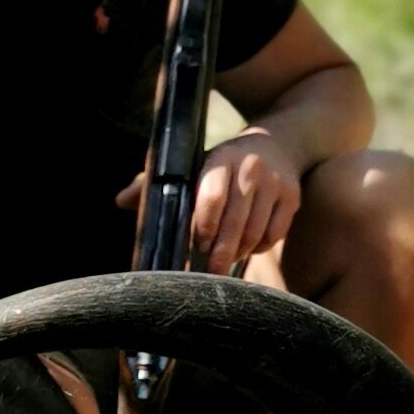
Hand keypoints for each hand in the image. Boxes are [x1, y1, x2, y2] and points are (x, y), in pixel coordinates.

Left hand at [113, 127, 302, 276]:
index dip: (203, 226)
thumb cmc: (225, 161)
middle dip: (220, 252)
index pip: (211, 196)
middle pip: (235, 222)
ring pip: (256, 233)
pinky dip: (259, 247)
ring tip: (226, 258)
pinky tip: (248, 246)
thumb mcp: (196, 163)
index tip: (196, 243)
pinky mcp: (292, 198)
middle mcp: (250, 169)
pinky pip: (274, 235)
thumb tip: (120, 201)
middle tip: (209, 272)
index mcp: (221, 159)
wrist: (281, 141)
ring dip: (239, 252)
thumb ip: (157, 182)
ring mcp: (275, 184)